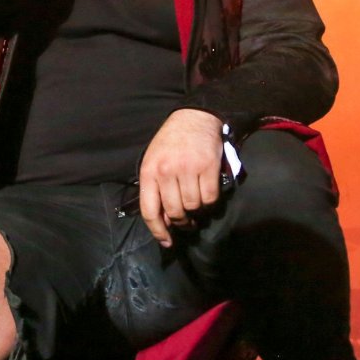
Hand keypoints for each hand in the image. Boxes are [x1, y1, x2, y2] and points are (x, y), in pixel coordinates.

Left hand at [138, 109, 227, 248]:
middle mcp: (167, 171)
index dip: (158, 231)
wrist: (194, 117)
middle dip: (182, 222)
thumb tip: (163, 221)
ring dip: (197, 210)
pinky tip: (207, 193)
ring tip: (196, 202)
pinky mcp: (208, 166)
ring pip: (194, 206)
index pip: (149, 210)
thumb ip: (155, 189)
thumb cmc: (171, 143)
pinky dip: (210, 202)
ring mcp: (188, 168)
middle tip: (187, 221)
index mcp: (149, 171)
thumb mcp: (154, 161)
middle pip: (175, 212)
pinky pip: (210, 197)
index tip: (167, 242)